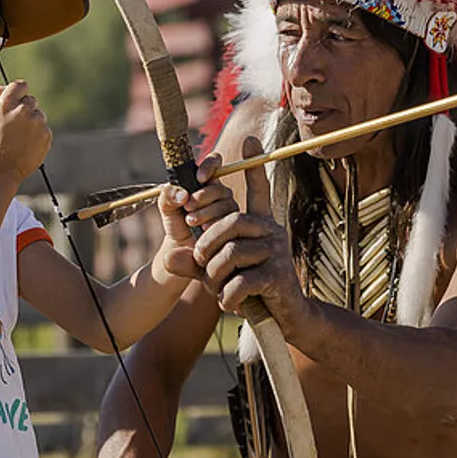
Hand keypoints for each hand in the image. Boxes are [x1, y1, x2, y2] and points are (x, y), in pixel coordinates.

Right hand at [0, 81, 51, 184]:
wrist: (2, 169)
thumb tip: (3, 87)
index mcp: (6, 104)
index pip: (20, 85)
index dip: (19, 92)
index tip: (18, 99)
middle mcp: (23, 110)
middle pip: (31, 100)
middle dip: (25, 109)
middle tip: (15, 125)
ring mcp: (37, 122)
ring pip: (39, 114)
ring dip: (32, 122)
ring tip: (20, 137)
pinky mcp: (46, 134)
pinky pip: (45, 128)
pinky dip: (38, 135)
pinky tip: (27, 144)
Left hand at [158, 153, 237, 265]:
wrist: (182, 251)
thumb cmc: (176, 225)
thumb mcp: (167, 209)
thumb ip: (167, 196)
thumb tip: (181, 194)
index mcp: (205, 182)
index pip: (215, 162)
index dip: (210, 165)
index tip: (200, 178)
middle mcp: (220, 193)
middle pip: (219, 187)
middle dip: (203, 196)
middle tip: (187, 207)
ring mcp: (230, 209)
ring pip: (226, 204)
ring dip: (207, 212)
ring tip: (191, 221)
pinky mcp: (235, 226)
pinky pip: (231, 221)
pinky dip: (216, 225)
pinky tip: (204, 232)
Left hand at [190, 137, 310, 332]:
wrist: (285, 318)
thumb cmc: (250, 289)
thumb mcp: (218, 272)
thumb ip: (194, 263)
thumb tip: (171, 258)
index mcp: (258, 224)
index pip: (258, 189)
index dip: (253, 165)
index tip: (250, 139)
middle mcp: (270, 232)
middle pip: (231, 222)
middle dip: (207, 240)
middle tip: (200, 258)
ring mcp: (276, 253)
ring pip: (232, 253)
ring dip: (215, 275)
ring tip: (217, 289)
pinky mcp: (278, 278)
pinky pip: (241, 281)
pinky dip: (227, 296)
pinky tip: (229, 304)